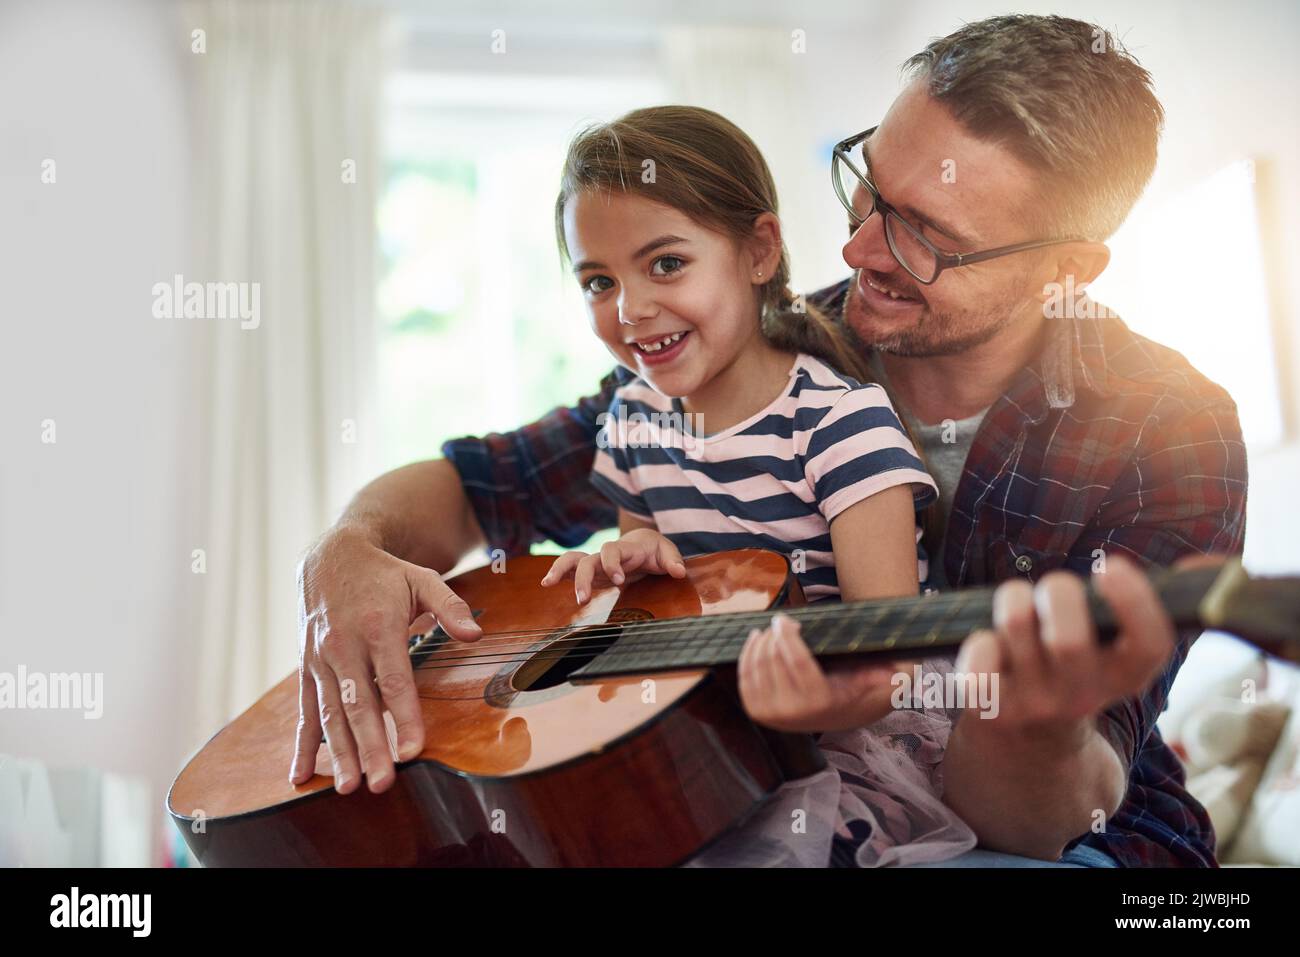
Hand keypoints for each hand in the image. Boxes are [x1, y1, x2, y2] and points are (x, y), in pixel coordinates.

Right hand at [290, 525, 482, 793]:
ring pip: (330, 713)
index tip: (412, 750)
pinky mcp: (307, 669)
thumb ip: (450, 607)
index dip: (402, 716)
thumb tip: (476, 635)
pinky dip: (302, 744)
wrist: (331, 557)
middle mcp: (345, 646)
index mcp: (378, 627)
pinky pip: (304, 711)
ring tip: (347, 788)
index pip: (394, 680)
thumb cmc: (385, 574)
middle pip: (359, 705)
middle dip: (369, 747)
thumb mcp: (422, 579)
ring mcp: (322, 660)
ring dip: (339, 754)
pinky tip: (300, 776)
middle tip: (380, 784)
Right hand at [540, 528, 685, 602]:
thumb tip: (679, 572)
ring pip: (572, 560)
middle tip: (582, 599)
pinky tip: (546, 584)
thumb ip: (673, 561)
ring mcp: (595, 562)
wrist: (643, 543)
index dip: (612, 563)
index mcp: (624, 549)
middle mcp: (605, 555)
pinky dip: (557, 574)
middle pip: (587, 560)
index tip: (619, 580)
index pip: (612, 551)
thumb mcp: (668, 553)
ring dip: (560, 571)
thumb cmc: (655, 550)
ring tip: (547, 583)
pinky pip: (569, 569)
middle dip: (582, 578)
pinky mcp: (590, 571)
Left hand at [737, 613, 904, 732]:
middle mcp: (792, 712)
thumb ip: (882, 674)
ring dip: (760, 642)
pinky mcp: (756, 711)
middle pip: (773, 659)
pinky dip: (748, 654)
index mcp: (819, 701)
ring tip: (769, 631)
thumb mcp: (869, 680)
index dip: (787, 635)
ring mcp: (771, 714)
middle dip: (775, 635)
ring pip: (756, 665)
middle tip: (782, 622)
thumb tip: (896, 674)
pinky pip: (744, 676)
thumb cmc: (851, 687)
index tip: (786, 619)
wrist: (833, 715)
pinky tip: (756, 640)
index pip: (795, 660)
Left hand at [954, 552, 1181, 750]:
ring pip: (1018, 627)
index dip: (1134, 602)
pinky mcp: (990, 705)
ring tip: (1018, 602)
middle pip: (1069, 640)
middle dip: (1057, 592)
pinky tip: (990, 643)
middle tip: (1054, 587)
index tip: (1112, 566)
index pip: (1149, 646)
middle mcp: (1083, 694)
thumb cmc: (1073, 669)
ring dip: (1014, 597)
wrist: (1028, 744)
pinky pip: (978, 652)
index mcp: (1126, 675)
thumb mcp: (1115, 651)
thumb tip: (1205, 564)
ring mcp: (1034, 703)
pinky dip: (979, 636)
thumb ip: (1142, 608)